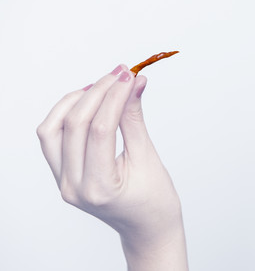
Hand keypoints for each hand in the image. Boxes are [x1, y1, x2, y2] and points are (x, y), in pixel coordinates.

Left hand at [37, 64, 187, 269]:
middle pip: (74, 125)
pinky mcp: (62, 174)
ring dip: (75, 101)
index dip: (114, 97)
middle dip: (98, 92)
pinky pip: (52, 137)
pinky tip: (87, 102)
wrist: (147, 226)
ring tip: (102, 86)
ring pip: (52, 128)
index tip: (129, 76)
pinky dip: (66, 115)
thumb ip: (134, 118)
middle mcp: (73, 186)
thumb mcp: (148, 157)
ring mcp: (63, 181)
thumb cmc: (155, 200)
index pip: (99, 129)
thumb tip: (133, 83)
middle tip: (121, 73)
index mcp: (98, 187)